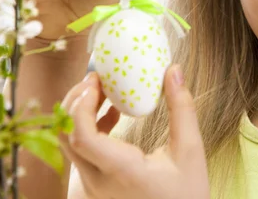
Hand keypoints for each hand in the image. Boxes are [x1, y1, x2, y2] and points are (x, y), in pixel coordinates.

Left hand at [59, 65, 209, 198]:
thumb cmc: (187, 194)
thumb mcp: (191, 151)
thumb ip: (182, 109)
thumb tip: (174, 70)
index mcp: (121, 171)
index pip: (82, 137)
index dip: (81, 104)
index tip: (97, 79)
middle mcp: (98, 182)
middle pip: (66, 136)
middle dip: (75, 100)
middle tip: (96, 77)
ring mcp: (92, 186)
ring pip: (69, 143)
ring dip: (80, 112)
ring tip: (104, 89)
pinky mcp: (94, 185)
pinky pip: (81, 151)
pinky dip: (89, 127)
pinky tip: (113, 113)